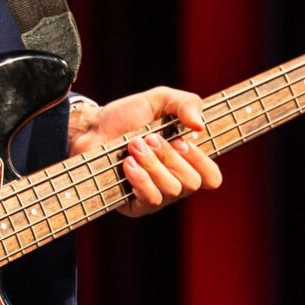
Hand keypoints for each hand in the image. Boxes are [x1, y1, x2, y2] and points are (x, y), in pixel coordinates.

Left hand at [67, 86, 221, 217]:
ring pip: (171, 190)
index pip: (211, 178)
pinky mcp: (135, 205)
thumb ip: (186, 103)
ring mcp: (156, 195)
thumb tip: (200, 126)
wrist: (93, 127)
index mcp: (186, 161)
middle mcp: (175, 182)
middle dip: (170, 156)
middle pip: (191, 183)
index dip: (201, 161)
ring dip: (152, 164)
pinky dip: (141, 179)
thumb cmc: (128, 115)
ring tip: (133, 145)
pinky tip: (127, 163)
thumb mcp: (160, 99)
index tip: (182, 141)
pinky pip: (151, 200)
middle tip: (150, 138)